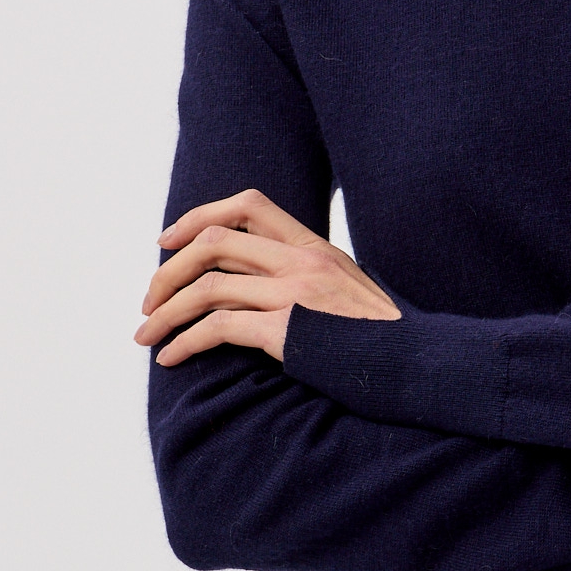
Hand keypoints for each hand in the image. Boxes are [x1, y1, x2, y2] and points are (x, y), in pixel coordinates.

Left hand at [135, 189, 400, 366]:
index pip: (249, 204)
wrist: (423, 366)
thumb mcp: (350, 295)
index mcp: (317, 248)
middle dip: (168, 270)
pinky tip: (172, 358)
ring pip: (207, 284)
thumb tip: (262, 291)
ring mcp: (297, 293)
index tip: (170, 242)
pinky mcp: (290, 331)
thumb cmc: (386, 343)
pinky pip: (218, 327)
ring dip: (166, 310)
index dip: (200, 216)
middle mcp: (304, 261)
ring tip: (146, 335)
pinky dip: (185, 341)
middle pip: (214, 241)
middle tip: (149, 300)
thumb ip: (311, 283)